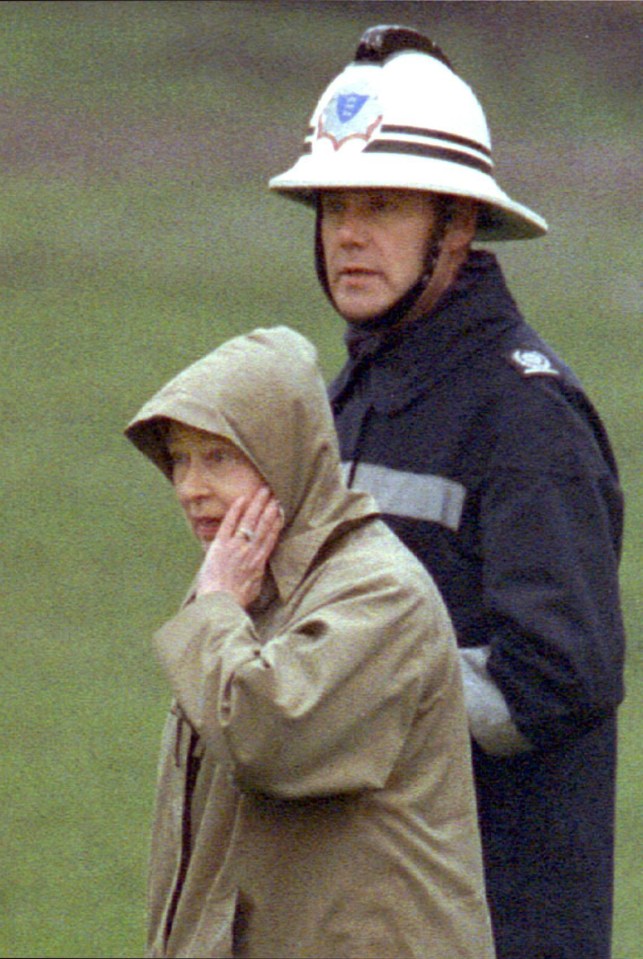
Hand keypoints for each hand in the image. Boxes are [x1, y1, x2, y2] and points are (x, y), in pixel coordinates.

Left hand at [196, 486, 283, 607]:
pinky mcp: (220, 545)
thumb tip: (260, 565)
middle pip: (263, 524)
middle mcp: (250, 550)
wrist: (220, 602)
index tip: (282, 509)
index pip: (271, 536)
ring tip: (263, 490)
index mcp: (259, 560)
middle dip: (270, 507)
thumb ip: (258, 572)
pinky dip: (235, 510)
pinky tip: (242, 499)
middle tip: (275, 493)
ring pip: (249, 521)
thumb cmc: (237, 599)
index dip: (277, 521)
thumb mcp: (255, 586)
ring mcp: (235, 546)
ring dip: (257, 504)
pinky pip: (229, 524)